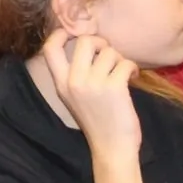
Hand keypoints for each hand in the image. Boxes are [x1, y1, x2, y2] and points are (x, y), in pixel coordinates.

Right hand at [38, 30, 141, 153]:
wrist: (112, 149)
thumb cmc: (97, 122)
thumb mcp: (74, 98)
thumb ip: (74, 75)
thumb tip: (88, 44)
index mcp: (61, 84)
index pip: (49, 49)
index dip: (60, 34)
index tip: (73, 34)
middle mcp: (74, 81)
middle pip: (84, 41)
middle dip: (100, 43)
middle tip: (108, 54)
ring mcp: (94, 84)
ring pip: (109, 52)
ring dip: (120, 60)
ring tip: (122, 73)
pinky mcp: (115, 87)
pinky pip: (126, 63)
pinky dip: (132, 69)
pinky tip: (133, 78)